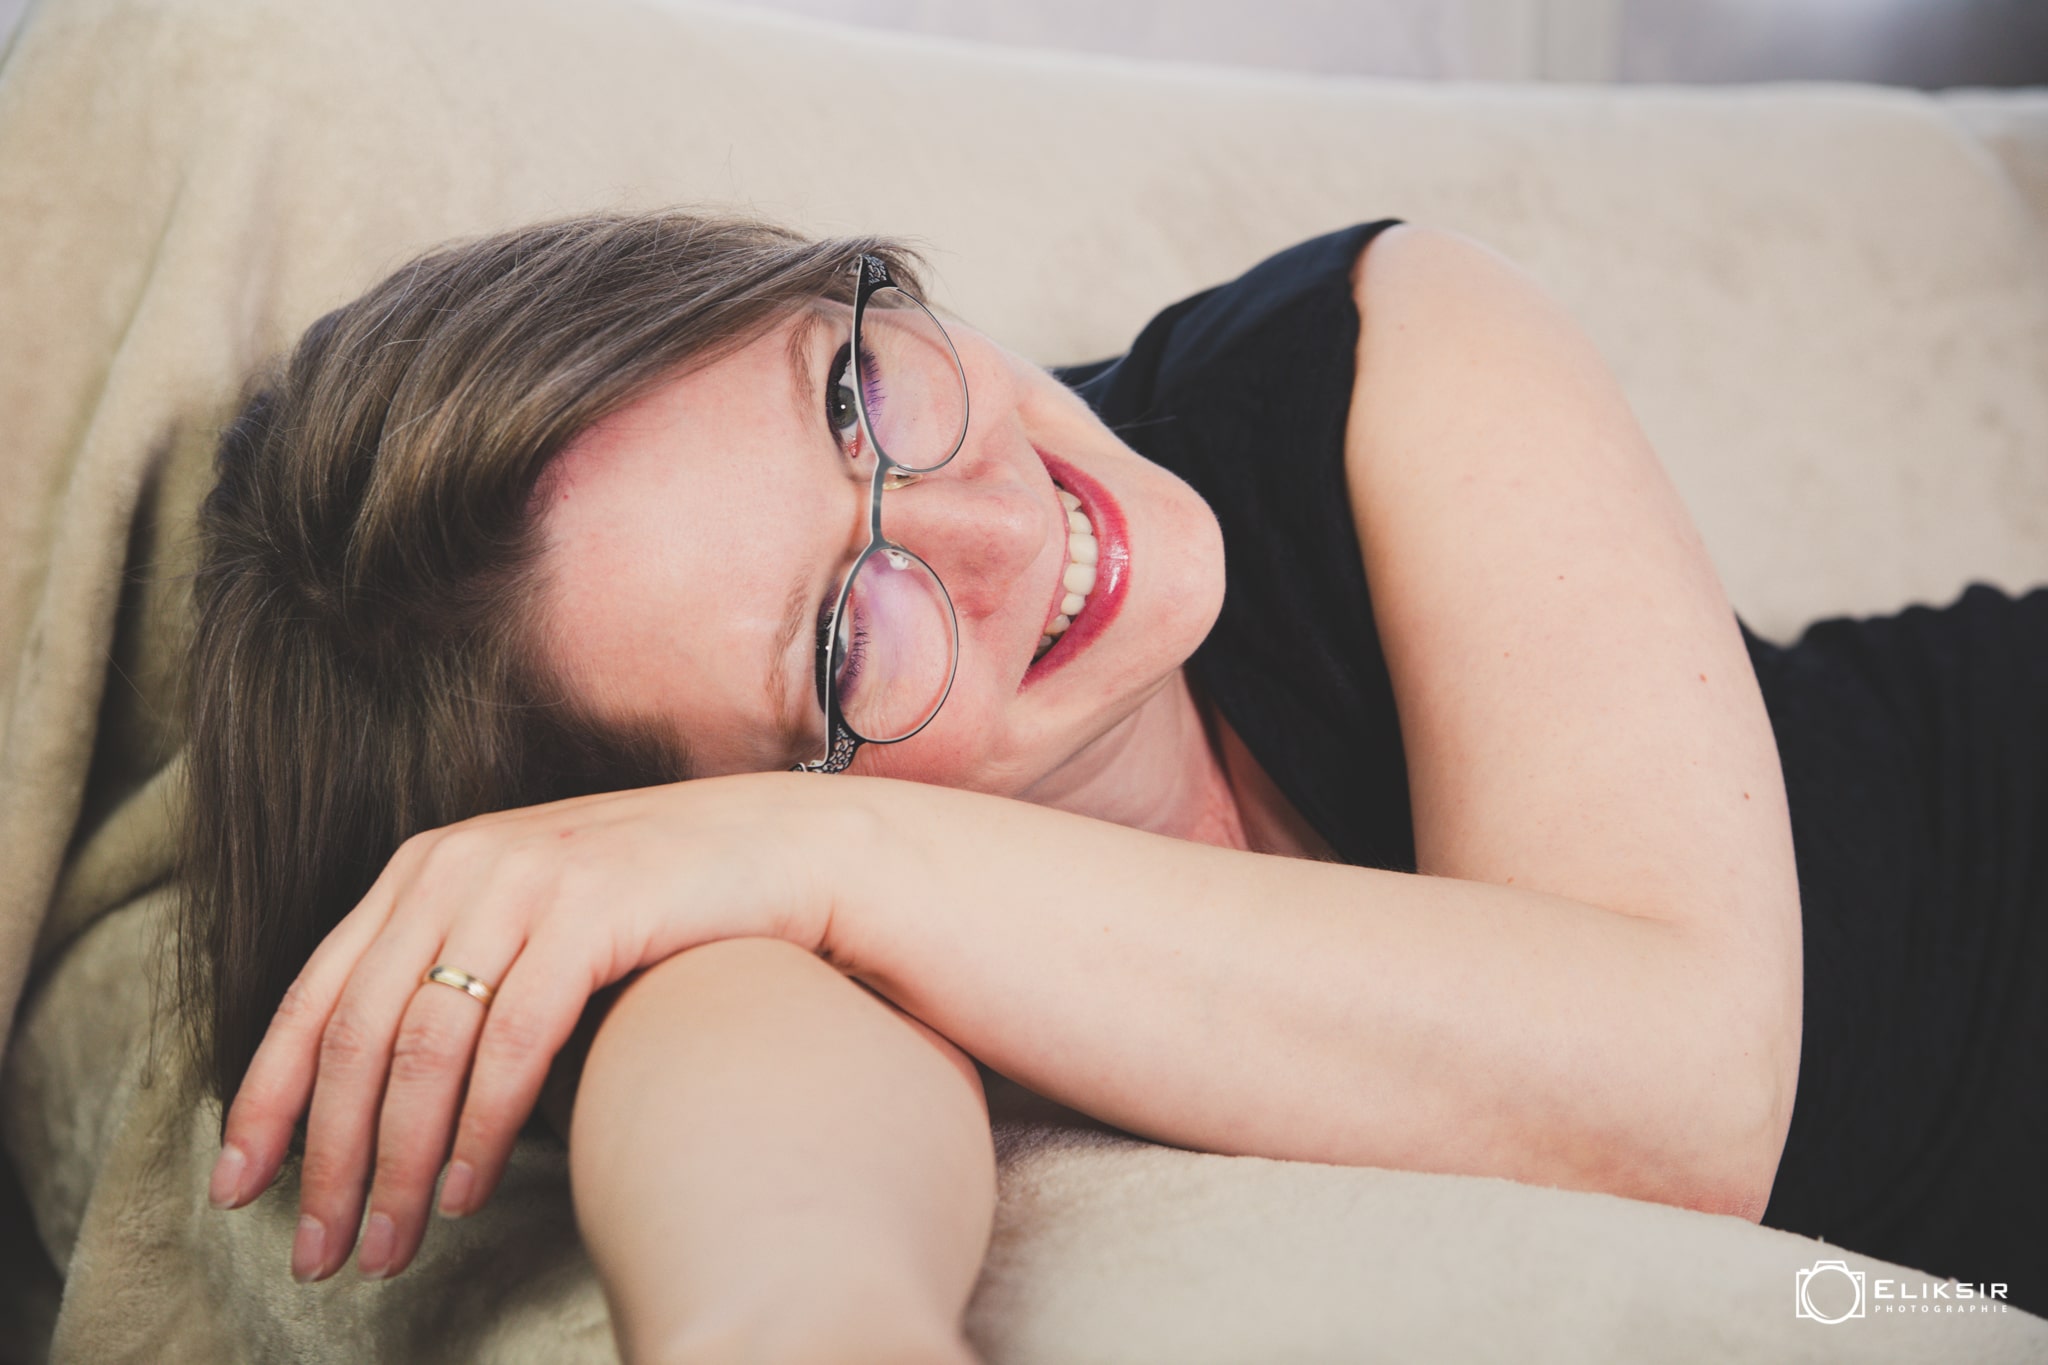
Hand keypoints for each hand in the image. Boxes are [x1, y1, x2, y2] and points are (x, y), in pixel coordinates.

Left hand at [205, 770, 859, 1282]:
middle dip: (325, 1157)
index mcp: (427, 867)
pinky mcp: (593, 907)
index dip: (265, 1101)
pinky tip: (465, 1188)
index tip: (235, 1188)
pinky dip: (480, 1127)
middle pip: (355, 1032)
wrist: (779, 849)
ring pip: (423, 1045)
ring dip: (396, 1161)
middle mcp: (460, 864)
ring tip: (389, 1243)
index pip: (313, 995)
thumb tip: (373, 1097)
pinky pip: (513, 1040)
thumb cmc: (653, 905)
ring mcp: (526, 880)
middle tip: (318, 1251)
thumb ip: (454, 971)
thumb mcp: (528, 919)